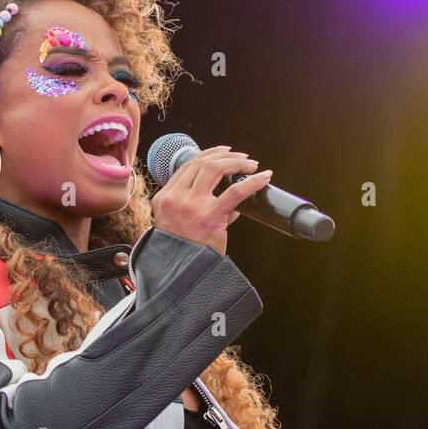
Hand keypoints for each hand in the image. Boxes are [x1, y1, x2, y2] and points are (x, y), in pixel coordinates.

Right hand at [150, 146, 272, 254]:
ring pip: (215, 169)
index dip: (207, 155)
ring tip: (251, 165)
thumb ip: (195, 207)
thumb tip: (228, 197)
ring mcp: (191, 207)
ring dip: (237, 162)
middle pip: (201, 163)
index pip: (186, 166)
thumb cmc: (182, 251)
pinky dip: (252, 182)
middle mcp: (175, 199)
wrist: (181, 275)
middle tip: (242, 158)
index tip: (222, 153)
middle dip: (225, 156)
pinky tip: (263, 177)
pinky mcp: (210, 217)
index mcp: (164, 199)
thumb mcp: (176, 224)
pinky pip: (235, 192)